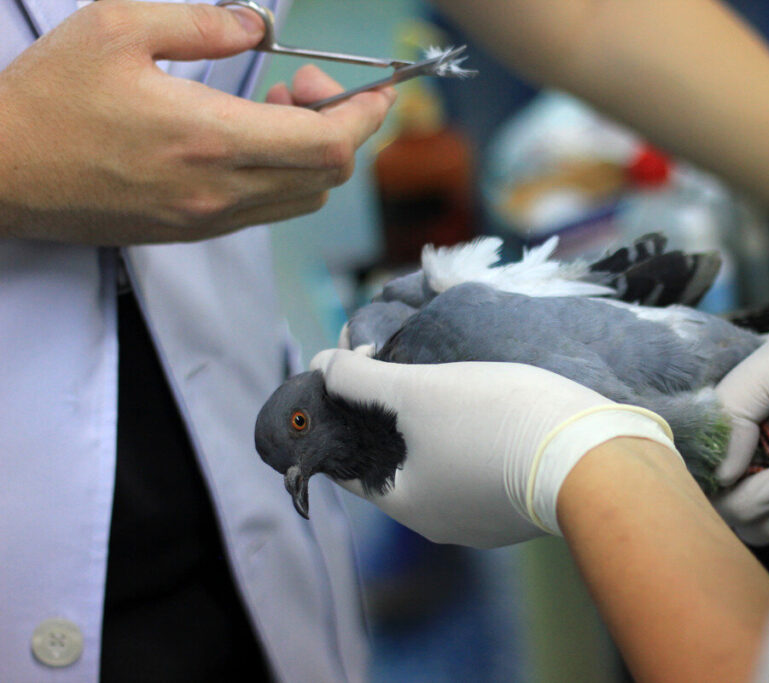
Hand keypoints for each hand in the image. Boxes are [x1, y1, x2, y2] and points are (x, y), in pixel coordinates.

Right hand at [0, 0, 394, 243]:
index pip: (329, 144)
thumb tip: (258, 26)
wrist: (0, 172)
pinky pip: (268, 210)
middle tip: (308, 85)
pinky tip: (252, 141)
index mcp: (210, 139)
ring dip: (314, 154)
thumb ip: (202, 23)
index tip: (375, 90)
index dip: (366, 116)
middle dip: (342, 126)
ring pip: (303, 197)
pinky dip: (285, 176)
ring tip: (277, 110)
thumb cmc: (49, 99)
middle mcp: (219, 191)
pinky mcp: (193, 232)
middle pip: (328, 175)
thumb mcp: (117, 28)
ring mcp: (208, 219)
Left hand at [310, 348, 676, 547]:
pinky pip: (482, 468)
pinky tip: (485, 404)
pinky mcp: (524, 504)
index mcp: (408, 505)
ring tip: (440, 377)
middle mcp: (443, 523)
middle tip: (392, 365)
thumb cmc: (494, 422)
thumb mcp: (418, 392)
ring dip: (433, 427)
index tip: (345, 377)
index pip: (351, 463)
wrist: (595, 456)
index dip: (342, 417)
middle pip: (398, 462)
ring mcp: (488, 519)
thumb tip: (322, 362)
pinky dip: (472, 438)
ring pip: (443, 465)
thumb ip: (362, 380)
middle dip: (389, 417)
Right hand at [713, 321, 768, 544]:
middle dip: (742, 499)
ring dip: (765, 511)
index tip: (733, 471)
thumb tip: (720, 474)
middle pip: (711, 494)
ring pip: (738, 518)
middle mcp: (745, 442)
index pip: (692, 450)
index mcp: (733, 406)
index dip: (703, 469)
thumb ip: (736, 403)